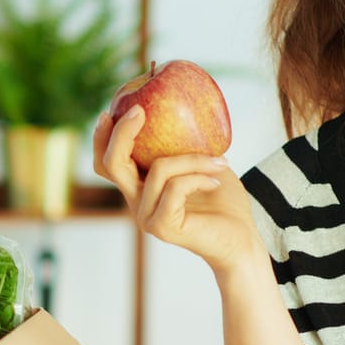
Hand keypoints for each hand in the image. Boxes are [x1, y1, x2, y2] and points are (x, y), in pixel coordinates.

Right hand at [93, 105, 262, 274]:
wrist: (241, 239)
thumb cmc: (223, 200)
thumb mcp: (201, 162)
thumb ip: (183, 143)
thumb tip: (177, 105)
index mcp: (140, 187)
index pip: (107, 164)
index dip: (102, 137)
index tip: (114, 109)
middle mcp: (136, 202)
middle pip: (112, 164)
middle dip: (122, 133)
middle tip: (141, 110)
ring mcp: (146, 216)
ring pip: (158, 170)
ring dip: (193, 159)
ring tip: (220, 162)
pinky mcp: (162, 226)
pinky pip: (175, 187)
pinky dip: (199, 177)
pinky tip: (217, 181)